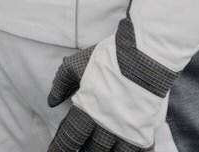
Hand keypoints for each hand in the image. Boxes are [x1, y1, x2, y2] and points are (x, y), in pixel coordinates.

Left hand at [45, 19, 176, 151]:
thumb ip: (61, 84)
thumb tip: (51, 101)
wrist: (145, 56)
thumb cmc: (108, 59)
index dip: (61, 147)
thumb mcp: (76, 65)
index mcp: (88, 110)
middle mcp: (107, 125)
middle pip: (92, 150)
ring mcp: (129, 130)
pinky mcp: (146, 130)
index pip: (71, 136)